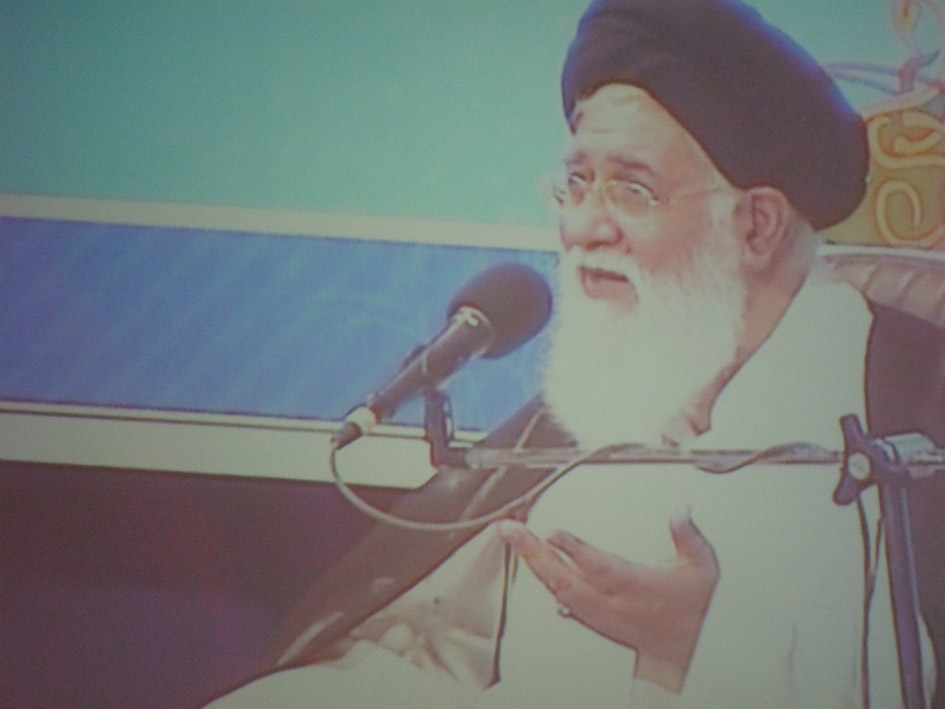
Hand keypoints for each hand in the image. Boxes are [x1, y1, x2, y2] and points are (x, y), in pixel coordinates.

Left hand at [498, 512, 718, 692]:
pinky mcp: (590, 618)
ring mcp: (598, 613)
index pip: (601, 568)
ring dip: (534, 563)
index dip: (575, 551)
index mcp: (637, 588)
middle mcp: (612, 604)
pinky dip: (543, 578)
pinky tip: (530, 561)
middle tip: (513, 530)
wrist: (685, 649)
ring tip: (515, 538)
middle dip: (535, 553)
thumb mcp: (702, 568)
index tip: (553, 534)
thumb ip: (689, 537)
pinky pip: (560, 598)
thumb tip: (680, 511)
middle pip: (565, 580)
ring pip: (558, 590)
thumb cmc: (692, 607)